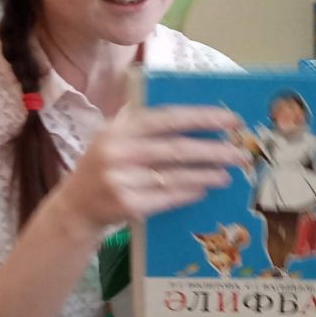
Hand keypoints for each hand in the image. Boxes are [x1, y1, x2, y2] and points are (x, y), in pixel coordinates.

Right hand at [54, 104, 246, 234]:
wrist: (75, 207)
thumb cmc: (102, 165)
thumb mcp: (113, 135)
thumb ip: (141, 120)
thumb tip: (189, 109)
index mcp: (119, 129)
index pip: (167, 119)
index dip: (202, 118)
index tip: (231, 120)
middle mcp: (118, 153)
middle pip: (177, 149)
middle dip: (214, 150)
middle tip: (240, 152)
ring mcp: (122, 181)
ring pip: (176, 176)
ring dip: (207, 174)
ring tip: (229, 172)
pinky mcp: (128, 207)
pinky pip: (168, 197)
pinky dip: (190, 192)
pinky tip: (205, 188)